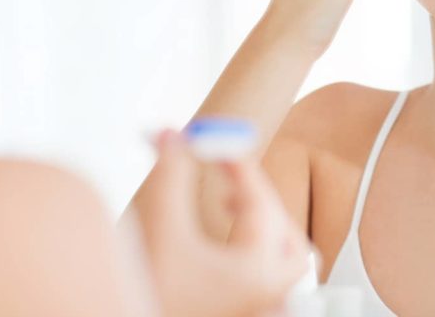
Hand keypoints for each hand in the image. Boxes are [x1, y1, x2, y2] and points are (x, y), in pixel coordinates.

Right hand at [132, 129, 310, 316]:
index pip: (261, 204)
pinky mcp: (246, 315)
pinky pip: (271, 284)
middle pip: (287, 237)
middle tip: (225, 180)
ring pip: (285, 264)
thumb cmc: (147, 294)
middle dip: (258, 200)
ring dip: (263, 230)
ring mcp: (260, 313)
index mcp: (257, 275)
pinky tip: (221, 247)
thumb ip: (169, 175)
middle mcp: (269, 299)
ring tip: (227, 210)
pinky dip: (257, 256)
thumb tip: (171, 135)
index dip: (239, 166)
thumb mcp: (156, 231)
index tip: (215, 143)